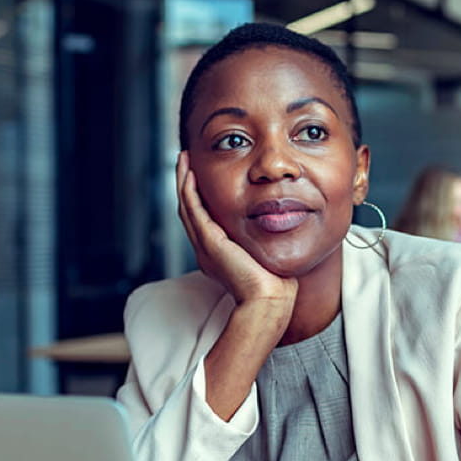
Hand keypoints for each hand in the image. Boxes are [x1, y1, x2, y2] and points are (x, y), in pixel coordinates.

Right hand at [176, 151, 297, 309]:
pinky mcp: (209, 243)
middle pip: (188, 210)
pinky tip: (190, 173)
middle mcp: (205, 251)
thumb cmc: (275, 286)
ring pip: (186, 207)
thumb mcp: (266, 257)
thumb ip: (263, 242)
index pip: (202, 219)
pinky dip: (189, 190)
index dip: (198, 196)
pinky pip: (193, 210)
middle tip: (185, 161)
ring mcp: (204, 247)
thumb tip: (278, 227)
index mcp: (217, 255)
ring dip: (183, 181)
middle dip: (186, 184)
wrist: (268, 301)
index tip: (201, 175)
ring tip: (183, 159)